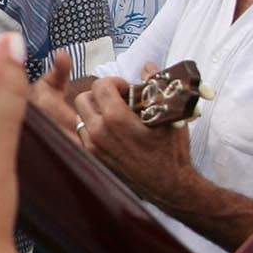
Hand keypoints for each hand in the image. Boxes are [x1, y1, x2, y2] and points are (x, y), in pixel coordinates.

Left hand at [72, 65, 197, 205]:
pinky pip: (83, 133)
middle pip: (84, 97)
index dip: (116, 82)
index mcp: (115, 119)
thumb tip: (148, 66)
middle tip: (120, 100)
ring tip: (116, 115)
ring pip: (80, 115)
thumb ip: (156, 86)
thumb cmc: (172, 150)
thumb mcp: (169, 114)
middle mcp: (99, 132)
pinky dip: (93, 126)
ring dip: (95, 110)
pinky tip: (112, 130)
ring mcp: (93, 146)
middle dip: (101, 94)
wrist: (170, 186)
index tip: (129, 90)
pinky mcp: (94, 158)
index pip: (101, 85)